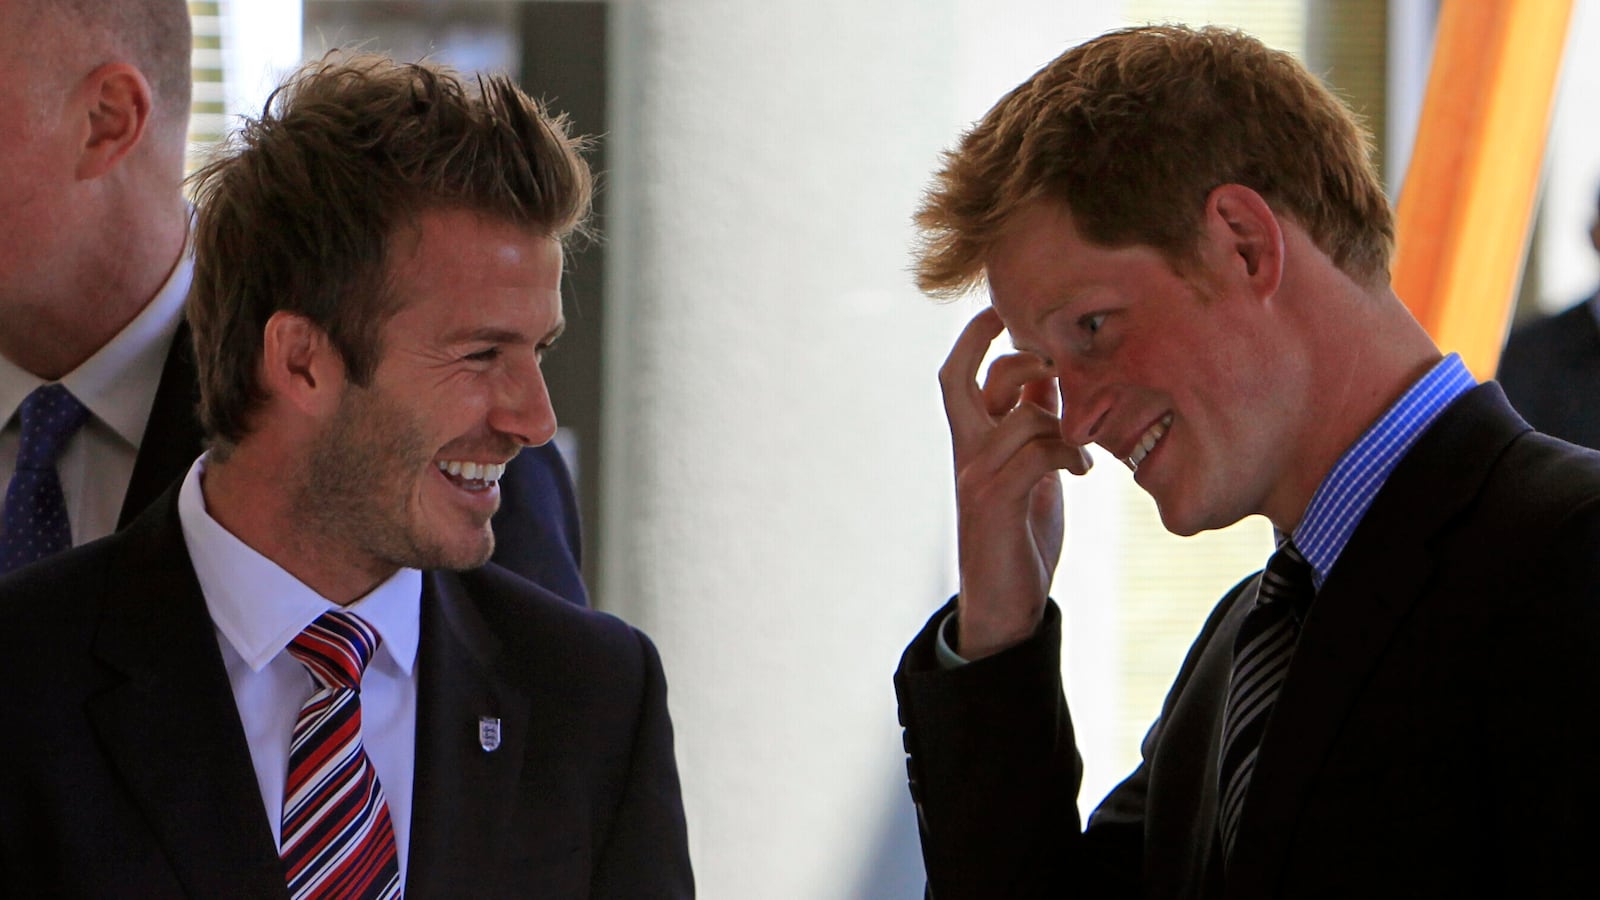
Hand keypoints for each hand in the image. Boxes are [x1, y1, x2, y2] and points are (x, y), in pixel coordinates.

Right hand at [940, 308, 1091, 659]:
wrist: (1005, 606)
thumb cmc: (1021, 536)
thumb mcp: (1032, 472)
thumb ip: (1034, 428)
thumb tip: (1053, 382)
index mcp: (972, 440)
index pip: (958, 374)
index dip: (975, 337)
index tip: (1003, 310)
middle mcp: (966, 451)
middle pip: (963, 379)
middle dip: (1012, 356)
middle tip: (1057, 357)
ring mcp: (977, 475)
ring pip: (1021, 416)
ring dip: (1064, 422)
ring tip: (1088, 448)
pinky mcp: (996, 502)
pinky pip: (1036, 452)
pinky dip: (1068, 453)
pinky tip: (1084, 473)